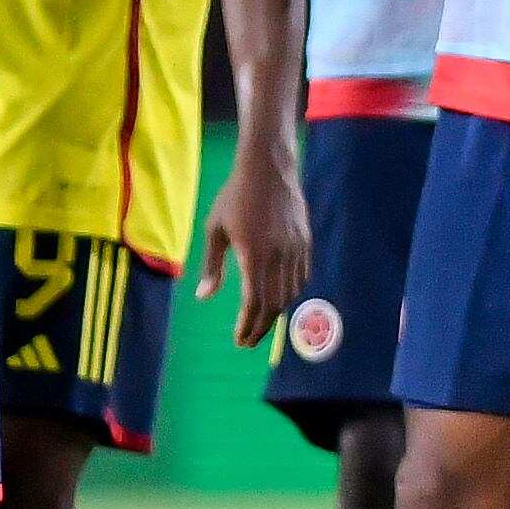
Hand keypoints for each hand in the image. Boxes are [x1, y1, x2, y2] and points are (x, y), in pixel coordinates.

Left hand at [198, 148, 309, 348]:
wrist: (268, 168)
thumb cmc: (235, 196)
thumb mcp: (215, 230)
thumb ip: (212, 266)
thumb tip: (204, 297)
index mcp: (254, 255)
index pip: (254, 302)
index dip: (248, 325)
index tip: (239, 340)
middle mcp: (278, 256)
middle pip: (275, 304)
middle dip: (261, 326)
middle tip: (249, 340)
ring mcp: (295, 249)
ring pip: (291, 292)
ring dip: (276, 312)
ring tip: (261, 322)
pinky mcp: (305, 241)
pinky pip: (303, 276)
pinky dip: (292, 293)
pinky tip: (281, 297)